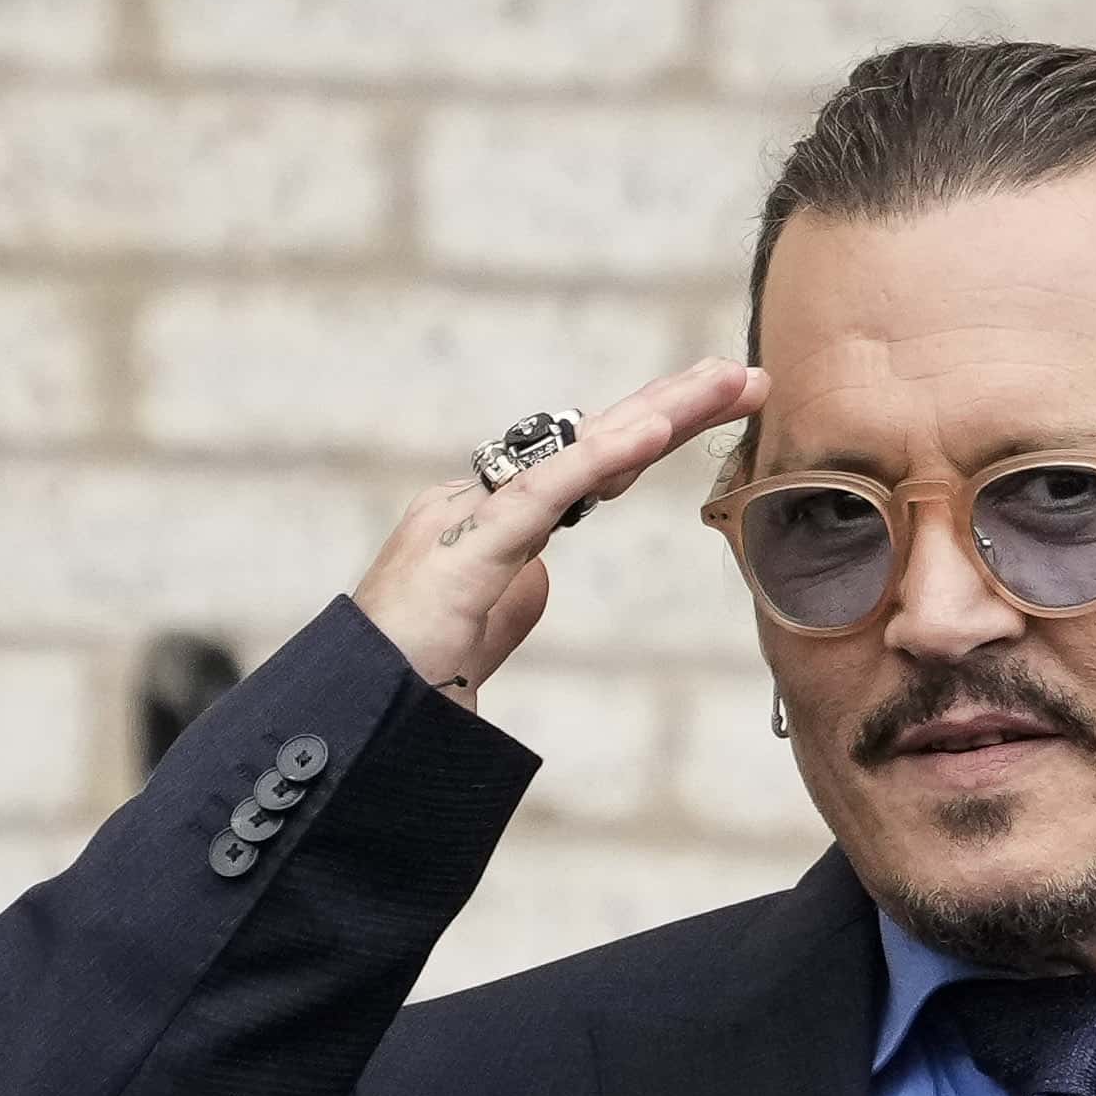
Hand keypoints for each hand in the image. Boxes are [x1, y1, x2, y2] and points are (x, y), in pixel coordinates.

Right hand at [351, 356, 763, 703]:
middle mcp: (476, 503)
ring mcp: (469, 520)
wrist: (352, 720)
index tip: (714, 407)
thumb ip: (510, 598)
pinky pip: (544, 494)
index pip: (582, 466)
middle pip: (589, 442)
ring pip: (578, 452)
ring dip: (659, 413)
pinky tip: (654, 430)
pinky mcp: (467, 552)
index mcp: (486, 523)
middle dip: (671, 405)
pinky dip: (601, 458)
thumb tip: (539, 574)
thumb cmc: (406, 682)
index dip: (647, 435)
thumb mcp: (479, 633)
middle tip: (743, 375)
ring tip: (725, 383)